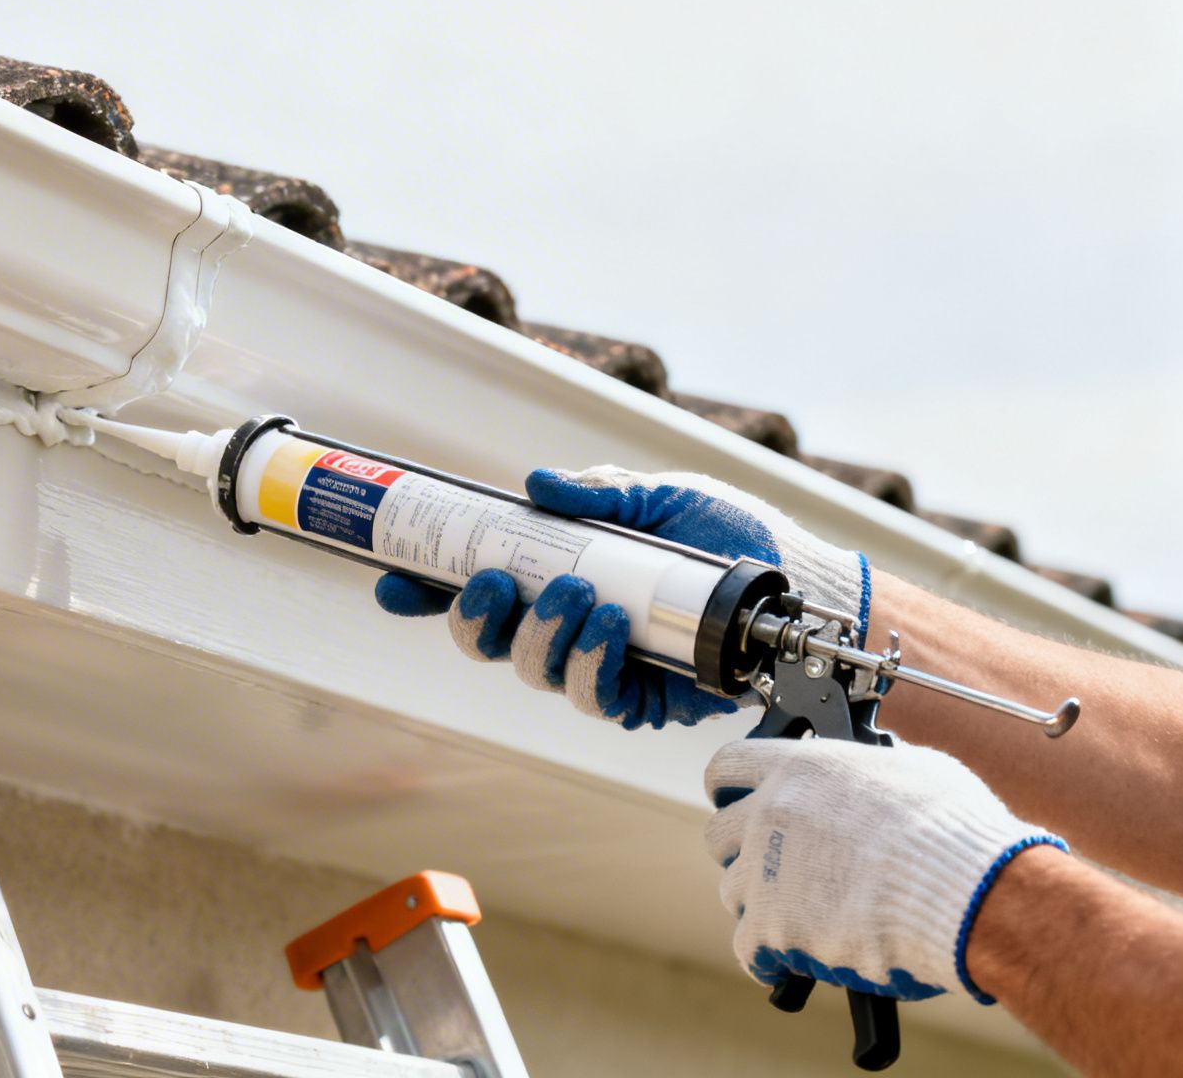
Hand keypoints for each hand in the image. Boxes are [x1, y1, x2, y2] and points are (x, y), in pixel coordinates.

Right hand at [375, 466, 870, 728]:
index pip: (475, 590)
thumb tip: (536, 484)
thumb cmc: (723, 535)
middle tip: (500, 583)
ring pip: (531, 671)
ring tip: (583, 597)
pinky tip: (609, 631)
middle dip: (476, 618)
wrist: (791, 580)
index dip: (424, 593)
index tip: (391, 582)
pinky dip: (590, 665)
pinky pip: (592, 698)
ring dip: (542, 635)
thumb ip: (597, 492)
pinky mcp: (638, 699)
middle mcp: (563, 626)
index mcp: (554, 576)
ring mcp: (596, 665)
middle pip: (486, 641)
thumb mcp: (656, 497)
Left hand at [704, 736, 1064, 1001]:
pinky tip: (782, 965)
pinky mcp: (773, 927)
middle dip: (741, 850)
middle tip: (772, 865)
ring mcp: (765, 871)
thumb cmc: (953, 832)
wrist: (965, 892)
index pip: (727, 768)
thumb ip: (874, 770)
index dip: (729, 788)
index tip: (734, 799)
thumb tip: (878, 769)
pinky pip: (748, 947)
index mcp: (800, 770)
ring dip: (758, 903)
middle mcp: (770, 814)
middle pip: (718, 832)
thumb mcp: (915, 771)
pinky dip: (765, 959)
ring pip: (732, 890)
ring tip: (795, 916)